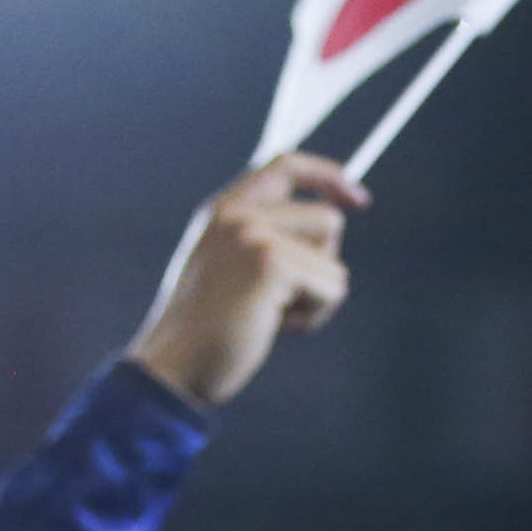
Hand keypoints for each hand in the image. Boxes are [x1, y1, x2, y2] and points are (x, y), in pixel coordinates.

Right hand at [126, 153, 361, 410]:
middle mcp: (237, 213)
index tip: (357, 198)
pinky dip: (314, 316)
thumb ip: (262, 237)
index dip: (327, 176)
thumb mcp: (227, 268)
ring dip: (316, 296)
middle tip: (278, 299)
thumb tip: (330, 219)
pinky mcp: (271, 263)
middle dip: (322, 264)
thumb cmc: (205, 330)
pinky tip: (273, 326)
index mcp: (224, 209)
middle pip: (327, 220)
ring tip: (271, 314)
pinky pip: (332, 288)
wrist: (173, 366)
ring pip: (334, 261)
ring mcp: (253, 234)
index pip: (286, 165)